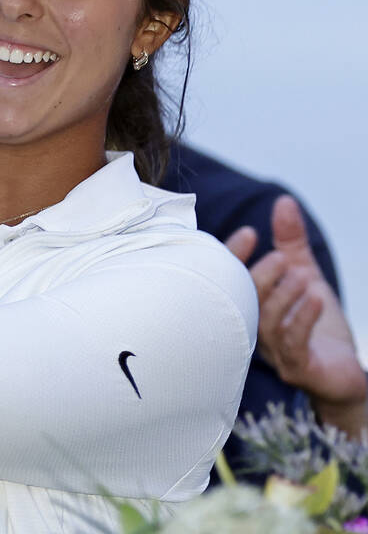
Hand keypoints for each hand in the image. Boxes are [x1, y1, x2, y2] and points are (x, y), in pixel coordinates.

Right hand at [227, 195, 366, 435]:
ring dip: (284, 297)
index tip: (250, 234)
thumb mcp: (306, 275)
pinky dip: (303, 319)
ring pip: (266, 323)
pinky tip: (316, 299)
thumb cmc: (318, 325)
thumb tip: (284, 201)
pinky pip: (293, 344)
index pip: (232, 280)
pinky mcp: (297, 368)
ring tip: (302, 277)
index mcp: (251, 306)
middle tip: (278, 258)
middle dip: (259, 278)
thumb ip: (292, 242)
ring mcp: (274, 351)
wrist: (343, 373)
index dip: (233, 257)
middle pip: (244, 302)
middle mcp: (254, 329)